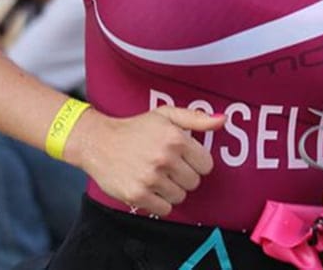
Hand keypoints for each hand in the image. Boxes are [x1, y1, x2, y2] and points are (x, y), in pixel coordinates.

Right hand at [67, 105, 225, 217]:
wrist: (99, 142)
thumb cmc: (136, 128)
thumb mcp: (167, 115)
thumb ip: (197, 119)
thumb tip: (223, 120)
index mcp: (175, 138)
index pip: (206, 165)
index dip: (196, 162)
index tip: (184, 158)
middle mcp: (164, 158)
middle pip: (194, 182)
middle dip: (184, 175)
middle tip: (168, 166)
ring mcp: (151, 178)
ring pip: (180, 196)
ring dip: (171, 189)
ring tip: (157, 175)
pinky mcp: (137, 195)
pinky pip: (164, 209)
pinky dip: (159, 201)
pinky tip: (149, 186)